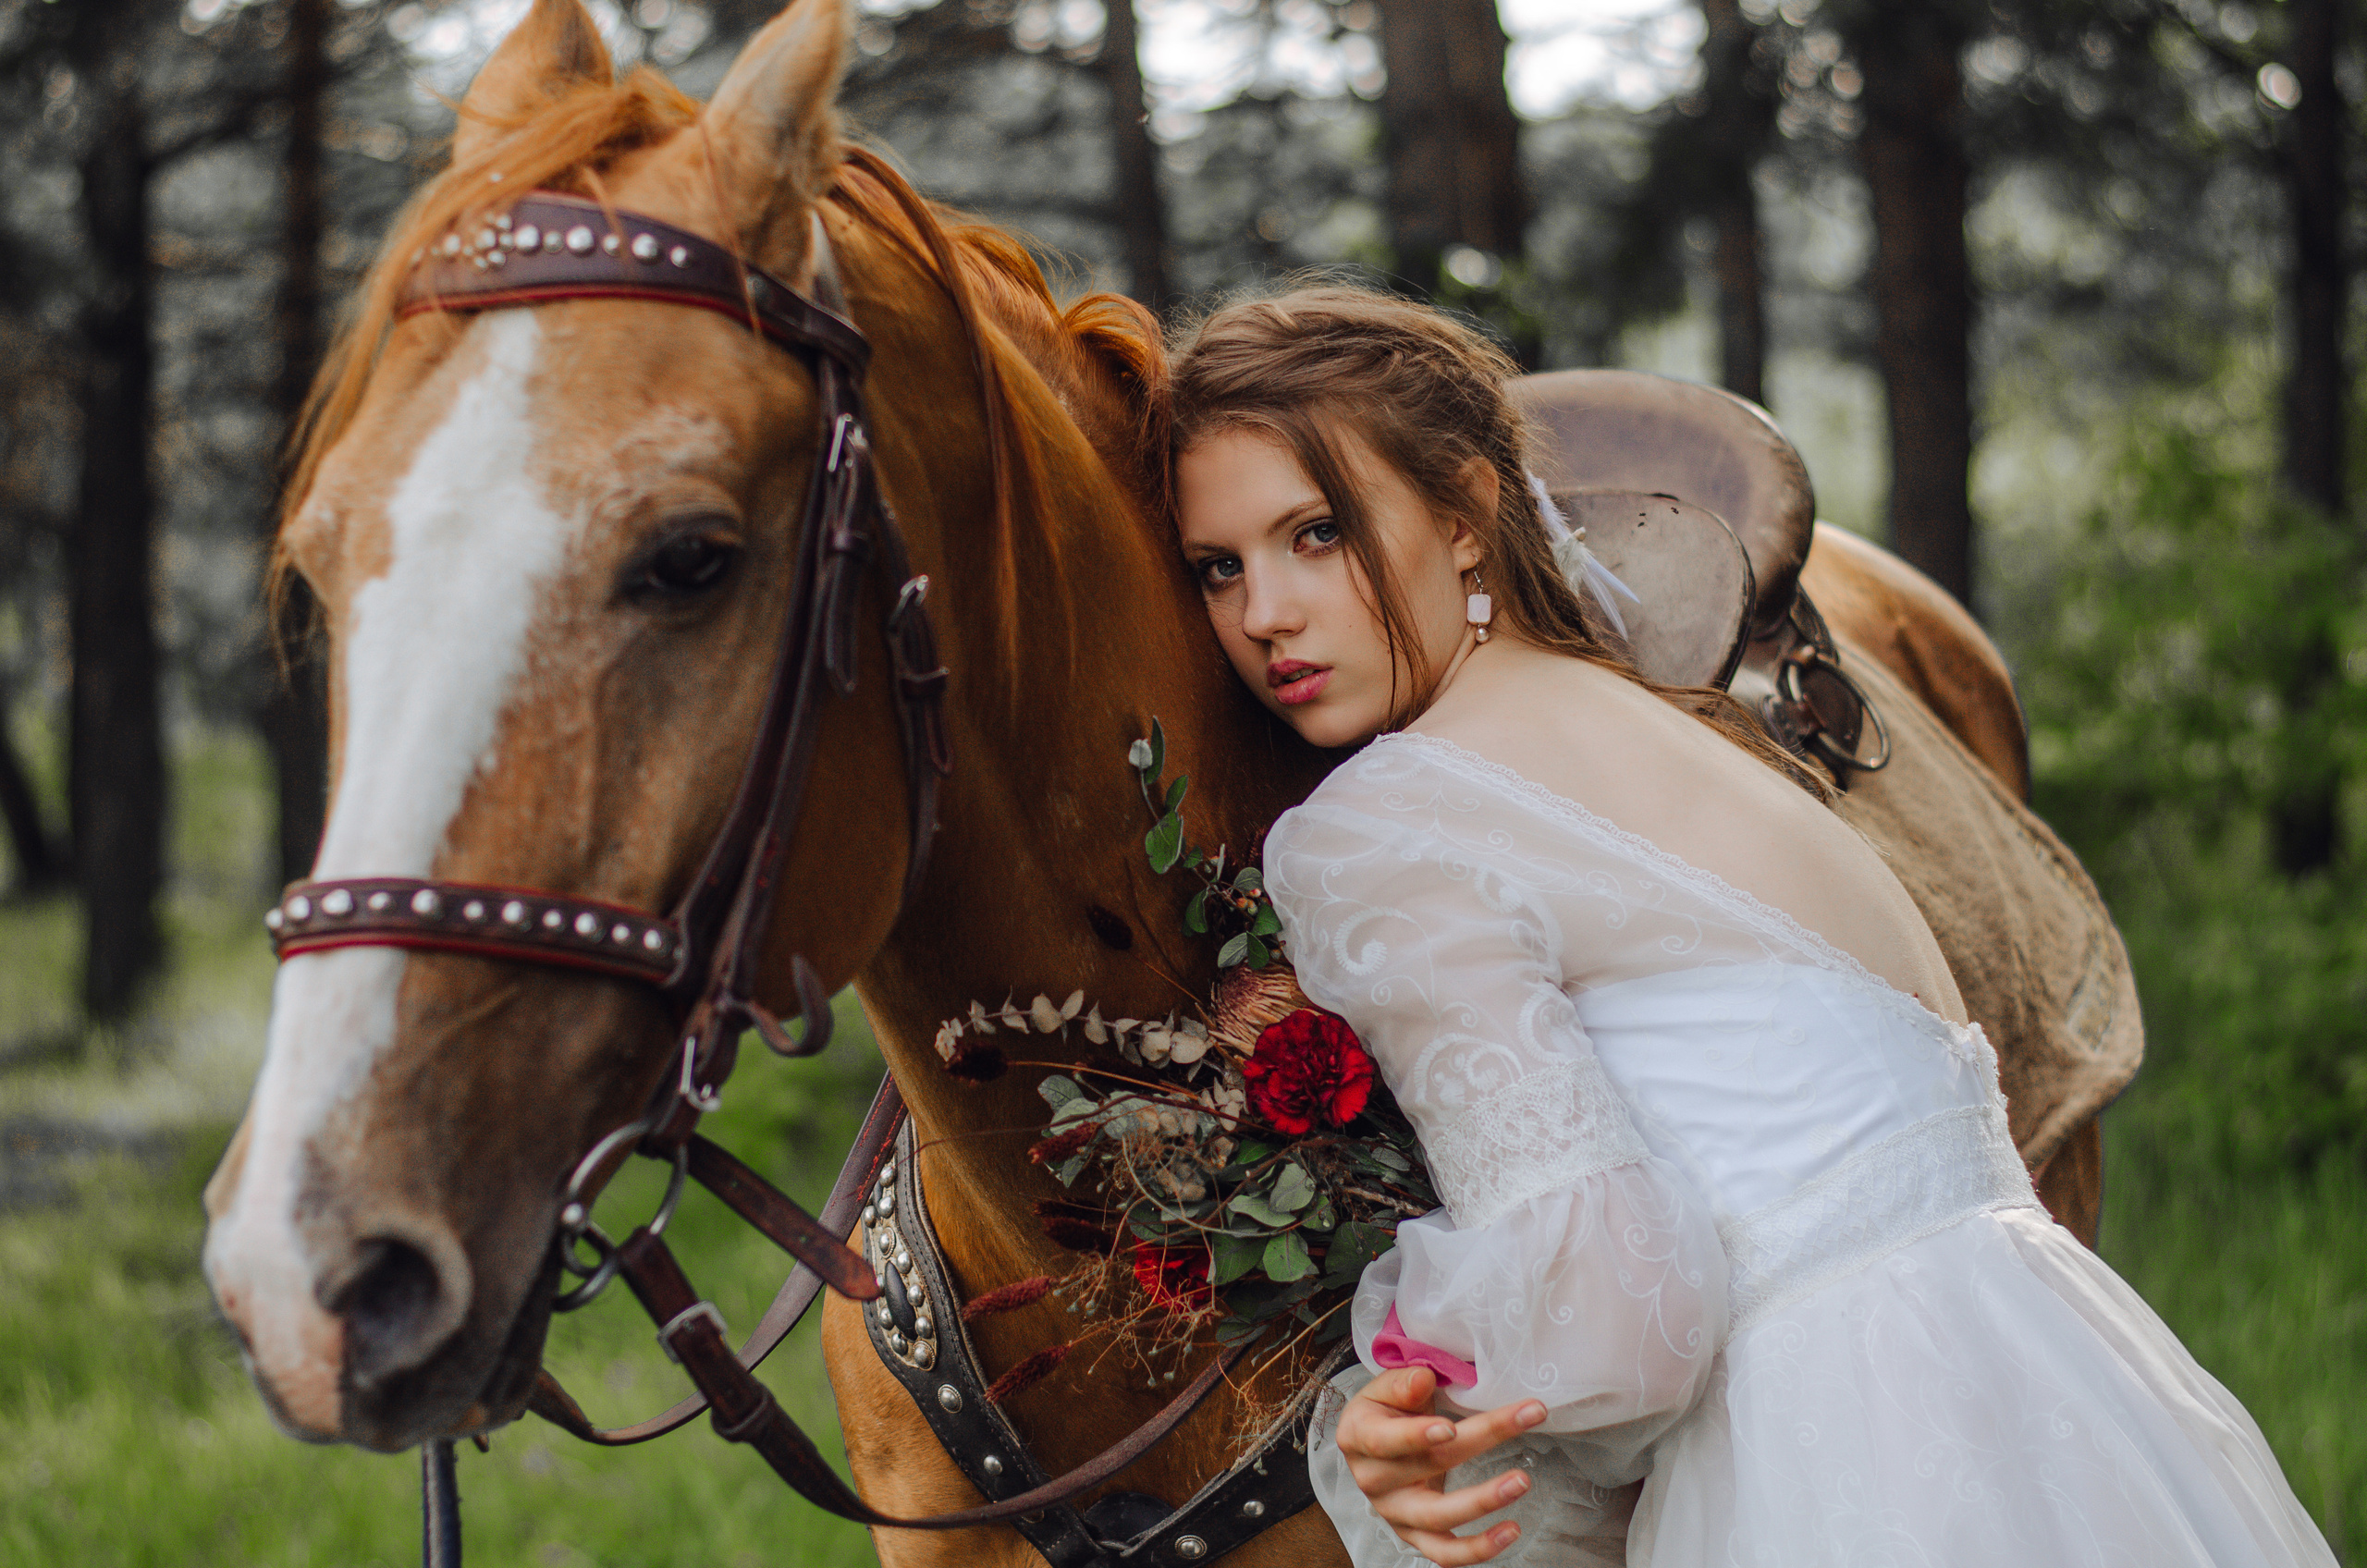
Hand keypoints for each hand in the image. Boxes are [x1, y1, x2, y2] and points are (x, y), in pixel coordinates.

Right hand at [1333, 1365, 1547, 1565]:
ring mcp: (1394, 1512)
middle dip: (1480, 1442)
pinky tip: (1510, 1531)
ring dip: (1483, 1501)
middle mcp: (1372, 1479)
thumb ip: (1402, 1383)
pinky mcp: (1414, 1536)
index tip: (1451, 1427)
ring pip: (1438, 1517)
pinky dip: (1478, 1548)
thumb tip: (1423, 1381)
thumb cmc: (1385, 1411)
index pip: (1386, 1440)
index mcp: (1359, 1437)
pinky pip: (1445, 1552)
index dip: (1417, 1435)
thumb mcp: (1385, 1388)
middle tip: (1524, 1420)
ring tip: (1521, 1481)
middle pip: (1428, 1466)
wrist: (1374, 1443)